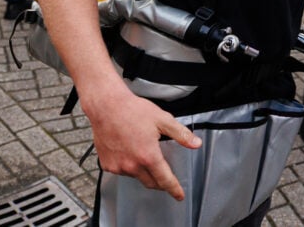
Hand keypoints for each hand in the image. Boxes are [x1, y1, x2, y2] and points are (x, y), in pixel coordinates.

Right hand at [85, 89, 200, 199]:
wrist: (107, 107)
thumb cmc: (133, 111)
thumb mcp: (163, 120)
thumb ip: (181, 134)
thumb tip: (196, 144)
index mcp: (148, 156)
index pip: (165, 180)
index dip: (174, 189)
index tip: (179, 195)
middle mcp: (132, 165)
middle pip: (150, 182)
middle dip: (160, 182)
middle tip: (166, 177)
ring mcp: (118, 166)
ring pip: (136, 176)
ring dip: (143, 171)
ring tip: (144, 154)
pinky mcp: (107, 164)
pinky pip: (122, 171)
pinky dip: (129, 166)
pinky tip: (130, 153)